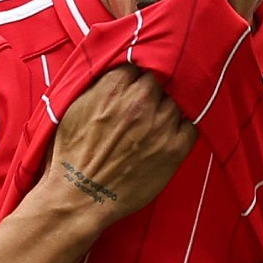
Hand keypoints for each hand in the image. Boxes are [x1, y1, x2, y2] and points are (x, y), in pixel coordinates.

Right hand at [39, 65, 195, 226]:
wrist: (80, 195)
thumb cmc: (71, 155)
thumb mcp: (72, 108)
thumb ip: (98, 86)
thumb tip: (116, 72)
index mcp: (113, 88)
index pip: (136, 67)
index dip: (132, 80)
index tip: (129, 91)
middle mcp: (140, 102)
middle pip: (157, 83)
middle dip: (149, 94)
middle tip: (140, 111)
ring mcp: (160, 125)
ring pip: (175, 102)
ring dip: (165, 112)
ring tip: (152, 128)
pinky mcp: (174, 149)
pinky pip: (191, 126)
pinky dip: (182, 129)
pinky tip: (168, 137)